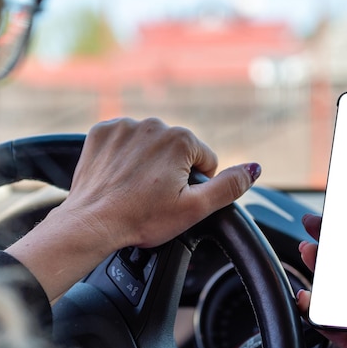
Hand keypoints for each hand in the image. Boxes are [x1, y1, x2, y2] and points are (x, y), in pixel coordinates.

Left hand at [6, 117, 260, 299]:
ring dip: (147, 162)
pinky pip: (123, 141)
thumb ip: (229, 186)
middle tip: (153, 197)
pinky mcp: (101, 132)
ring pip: (149, 144)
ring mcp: (124, 126)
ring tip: (134, 188)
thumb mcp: (194, 209)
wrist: (91, 222)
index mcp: (180, 140)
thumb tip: (254, 168)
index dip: (194, 184)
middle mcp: (153, 124)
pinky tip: (119, 177)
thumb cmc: (141, 219)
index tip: (174, 199)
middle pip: (176, 149)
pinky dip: (123, 156)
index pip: (204, 159)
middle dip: (170, 171)